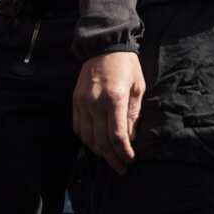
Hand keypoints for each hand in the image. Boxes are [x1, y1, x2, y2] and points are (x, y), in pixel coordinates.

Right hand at [72, 51, 145, 174]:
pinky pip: (79, 128)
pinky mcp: (75, 102)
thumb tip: (131, 138)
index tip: (130, 160)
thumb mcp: (138, 87)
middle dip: (112, 158)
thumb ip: (134, 114)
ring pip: (88, 138)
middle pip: (101, 141)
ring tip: (110, 159)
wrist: (104, 46)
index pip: (117, 135)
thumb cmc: (126, 66)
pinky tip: (96, 145)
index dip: (123, 152)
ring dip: (99, 152)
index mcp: (115, 99)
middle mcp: (95, 103)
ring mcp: (83, 103)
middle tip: (122, 168)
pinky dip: (87, 140)